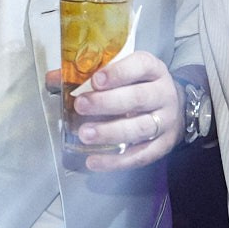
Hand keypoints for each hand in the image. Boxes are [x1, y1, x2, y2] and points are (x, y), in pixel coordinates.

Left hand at [67, 50, 180, 171]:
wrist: (175, 108)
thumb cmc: (140, 86)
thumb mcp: (123, 72)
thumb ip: (89, 74)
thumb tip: (53, 79)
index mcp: (153, 70)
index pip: (140, 66)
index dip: (118, 73)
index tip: (96, 80)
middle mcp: (163, 94)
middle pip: (138, 98)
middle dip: (107, 103)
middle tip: (80, 106)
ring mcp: (166, 122)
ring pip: (140, 128)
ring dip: (111, 132)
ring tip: (85, 135)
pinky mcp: (163, 146)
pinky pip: (140, 155)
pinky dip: (116, 161)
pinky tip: (94, 161)